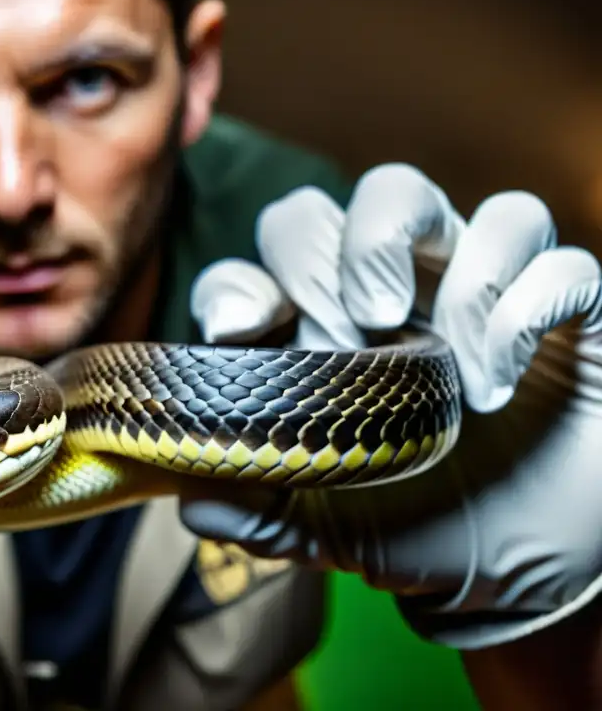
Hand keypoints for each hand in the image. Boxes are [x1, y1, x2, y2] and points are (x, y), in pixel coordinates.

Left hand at [185, 164, 601, 648]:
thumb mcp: (327, 530)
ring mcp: (470, 289)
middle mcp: (394, 291)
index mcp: (325, 331)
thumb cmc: (415, 522)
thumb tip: (195, 504)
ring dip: (432, 261)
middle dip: (341, 252)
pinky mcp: (558, 312)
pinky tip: (499, 377)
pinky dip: (523, 303)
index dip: (239, 283)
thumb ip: (261, 517)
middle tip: (364, 323)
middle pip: (341, 205)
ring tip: (445, 350)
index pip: (259, 269)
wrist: (524, 557)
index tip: (239, 332)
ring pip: (429, 197)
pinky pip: (552, 257)